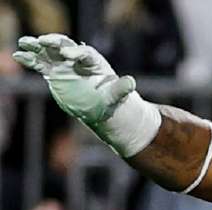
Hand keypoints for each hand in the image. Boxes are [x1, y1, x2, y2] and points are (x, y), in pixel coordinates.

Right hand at [12, 34, 159, 156]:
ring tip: (24, 42)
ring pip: (49, 52)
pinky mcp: (53, 72)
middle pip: (64, 46)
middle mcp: (77, 60)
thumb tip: (131, 82)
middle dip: (55, 42)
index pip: (85, 53)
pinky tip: (18, 55)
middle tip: (44, 41)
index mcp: (93, 63)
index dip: (77, 52)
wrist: (98, 106)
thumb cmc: (109, 100)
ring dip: (37, 46)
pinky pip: (39, 63)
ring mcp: (63, 65)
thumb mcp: (116, 97)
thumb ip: (122, 89)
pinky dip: (29, 59)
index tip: (69, 55)